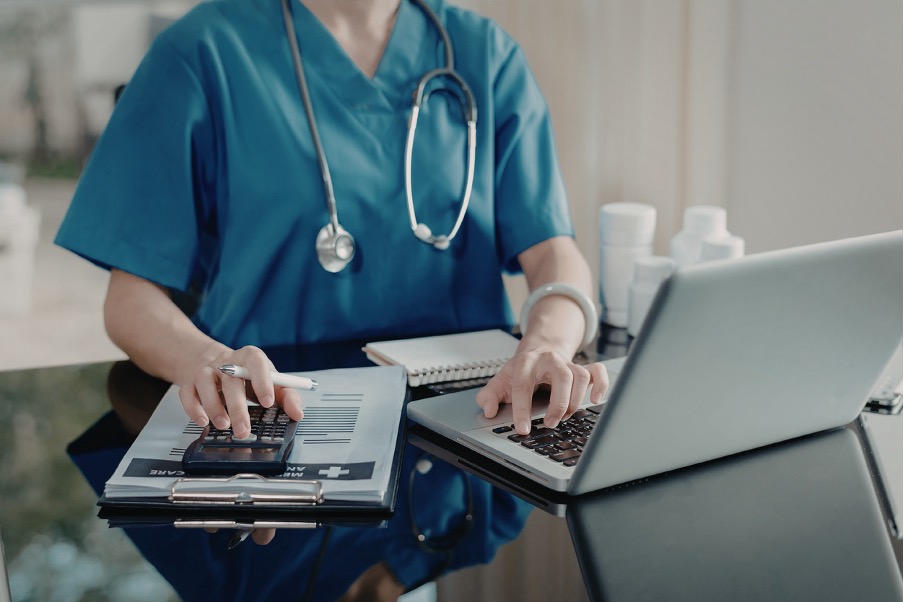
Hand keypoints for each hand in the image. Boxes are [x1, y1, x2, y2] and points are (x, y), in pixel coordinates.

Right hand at [178, 345, 303, 437]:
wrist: (220, 366)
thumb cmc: (251, 377)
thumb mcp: (273, 383)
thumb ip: (288, 397)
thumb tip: (298, 414)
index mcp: (250, 357)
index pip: (256, 361)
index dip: (262, 380)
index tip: (268, 402)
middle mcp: (227, 361)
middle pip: (231, 378)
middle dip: (238, 407)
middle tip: (244, 430)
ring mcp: (207, 370)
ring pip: (205, 381)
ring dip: (213, 405)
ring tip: (223, 425)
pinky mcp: (191, 382)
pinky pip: (187, 392)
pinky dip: (193, 407)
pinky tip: (203, 421)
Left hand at [476, 350, 607, 434]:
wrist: (537, 352)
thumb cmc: (519, 371)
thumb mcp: (499, 381)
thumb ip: (489, 396)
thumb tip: (489, 411)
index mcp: (525, 363)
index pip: (523, 386)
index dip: (522, 410)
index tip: (523, 429)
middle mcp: (549, 360)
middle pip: (562, 376)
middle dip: (558, 404)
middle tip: (550, 424)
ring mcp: (567, 363)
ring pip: (580, 376)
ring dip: (576, 400)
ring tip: (565, 417)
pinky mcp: (582, 368)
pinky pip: (598, 372)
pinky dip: (601, 385)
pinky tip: (595, 400)